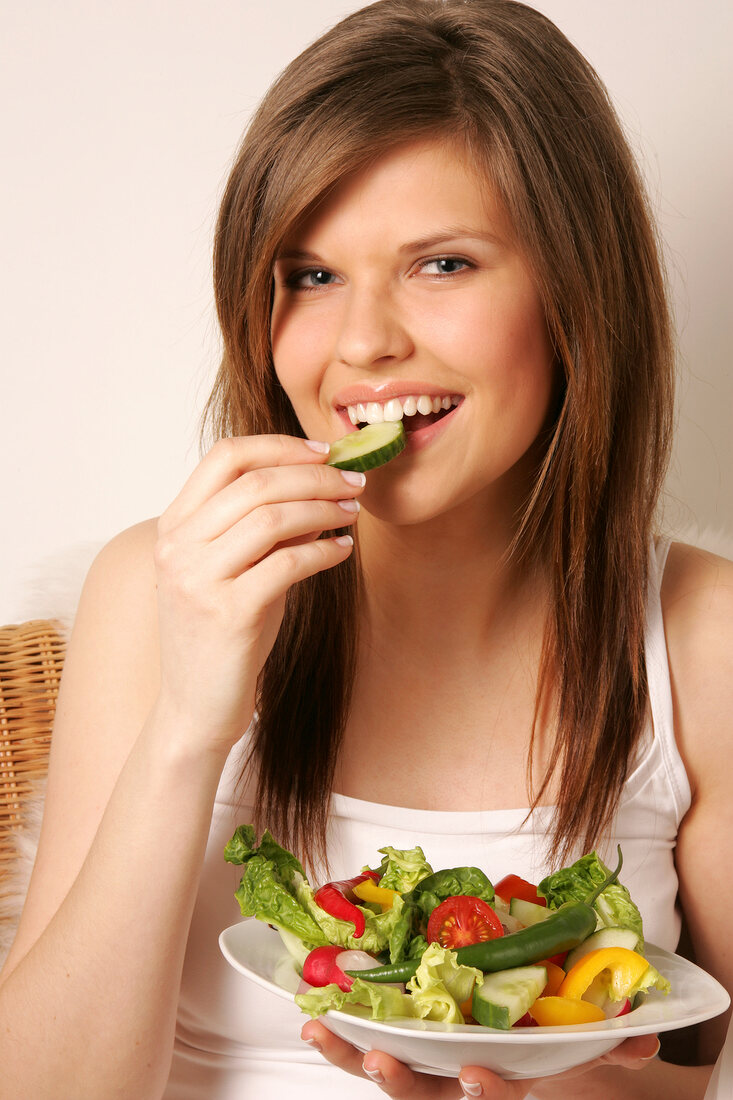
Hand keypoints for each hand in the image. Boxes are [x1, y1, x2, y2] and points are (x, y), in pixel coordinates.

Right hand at [153, 434, 364, 754]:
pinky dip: (324, 551)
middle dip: (315, 476)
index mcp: (173, 527)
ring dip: (324, 508)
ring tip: (352, 512)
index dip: (279, 447)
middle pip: (256, 483)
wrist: (196, 709)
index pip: (224, 457)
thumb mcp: (236, 571)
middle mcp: (178, 547)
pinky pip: (288, 563)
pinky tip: (342, 550)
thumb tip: (321, 485)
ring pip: (273, 517)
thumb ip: (267, 528)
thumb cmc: (222, 636)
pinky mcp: (227, 614)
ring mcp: (197, 580)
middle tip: (354, 482)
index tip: (323, 452)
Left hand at [301, 1019, 659, 1097]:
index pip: (493, 1099)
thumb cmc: (553, 1047)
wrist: (531, 1048)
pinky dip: (340, 1030)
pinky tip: (314, 1010)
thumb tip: (645, 1039)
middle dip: (399, 1084)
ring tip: (320, 1030)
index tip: (477, 1074)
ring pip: (384, 1072)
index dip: (486, 1093)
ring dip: (349, 1053)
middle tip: (377, 1061)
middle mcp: (457, 1083)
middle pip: (423, 1099)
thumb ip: (615, 1047)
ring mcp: (426, 1067)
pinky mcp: (402, 1041)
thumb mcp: (587, 1050)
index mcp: (502, 1082)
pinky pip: (366, 1041)